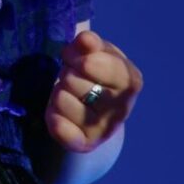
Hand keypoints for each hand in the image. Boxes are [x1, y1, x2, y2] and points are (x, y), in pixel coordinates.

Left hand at [46, 29, 142, 152]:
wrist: (93, 113)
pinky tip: (60, 114)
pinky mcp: (85, 144)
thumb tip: (86, 40)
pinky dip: (53, 117)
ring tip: (70, 95)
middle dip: (67, 73)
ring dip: (58, 92)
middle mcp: (121, 108)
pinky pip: (58, 127)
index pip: (93, 63)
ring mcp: (103, 129)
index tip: (75, 58)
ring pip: (61, 100)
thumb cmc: (94, 76)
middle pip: (72, 80)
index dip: (76, 57)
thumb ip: (90, 43)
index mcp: (130, 80)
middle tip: (73, 78)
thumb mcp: (94, 53)